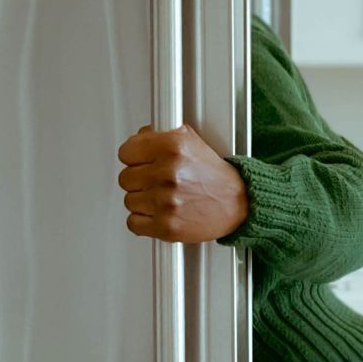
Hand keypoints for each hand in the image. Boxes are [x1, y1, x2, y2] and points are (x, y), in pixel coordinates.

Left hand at [117, 125, 247, 243]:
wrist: (237, 202)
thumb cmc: (213, 175)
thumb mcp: (189, 141)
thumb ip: (159, 135)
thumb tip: (138, 138)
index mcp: (172, 147)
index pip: (126, 152)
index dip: (134, 157)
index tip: (141, 162)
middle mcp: (169, 173)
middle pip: (125, 178)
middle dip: (139, 180)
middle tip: (157, 181)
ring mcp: (166, 201)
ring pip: (129, 201)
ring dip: (143, 201)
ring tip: (163, 197)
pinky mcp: (166, 226)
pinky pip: (133, 223)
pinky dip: (143, 220)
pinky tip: (159, 212)